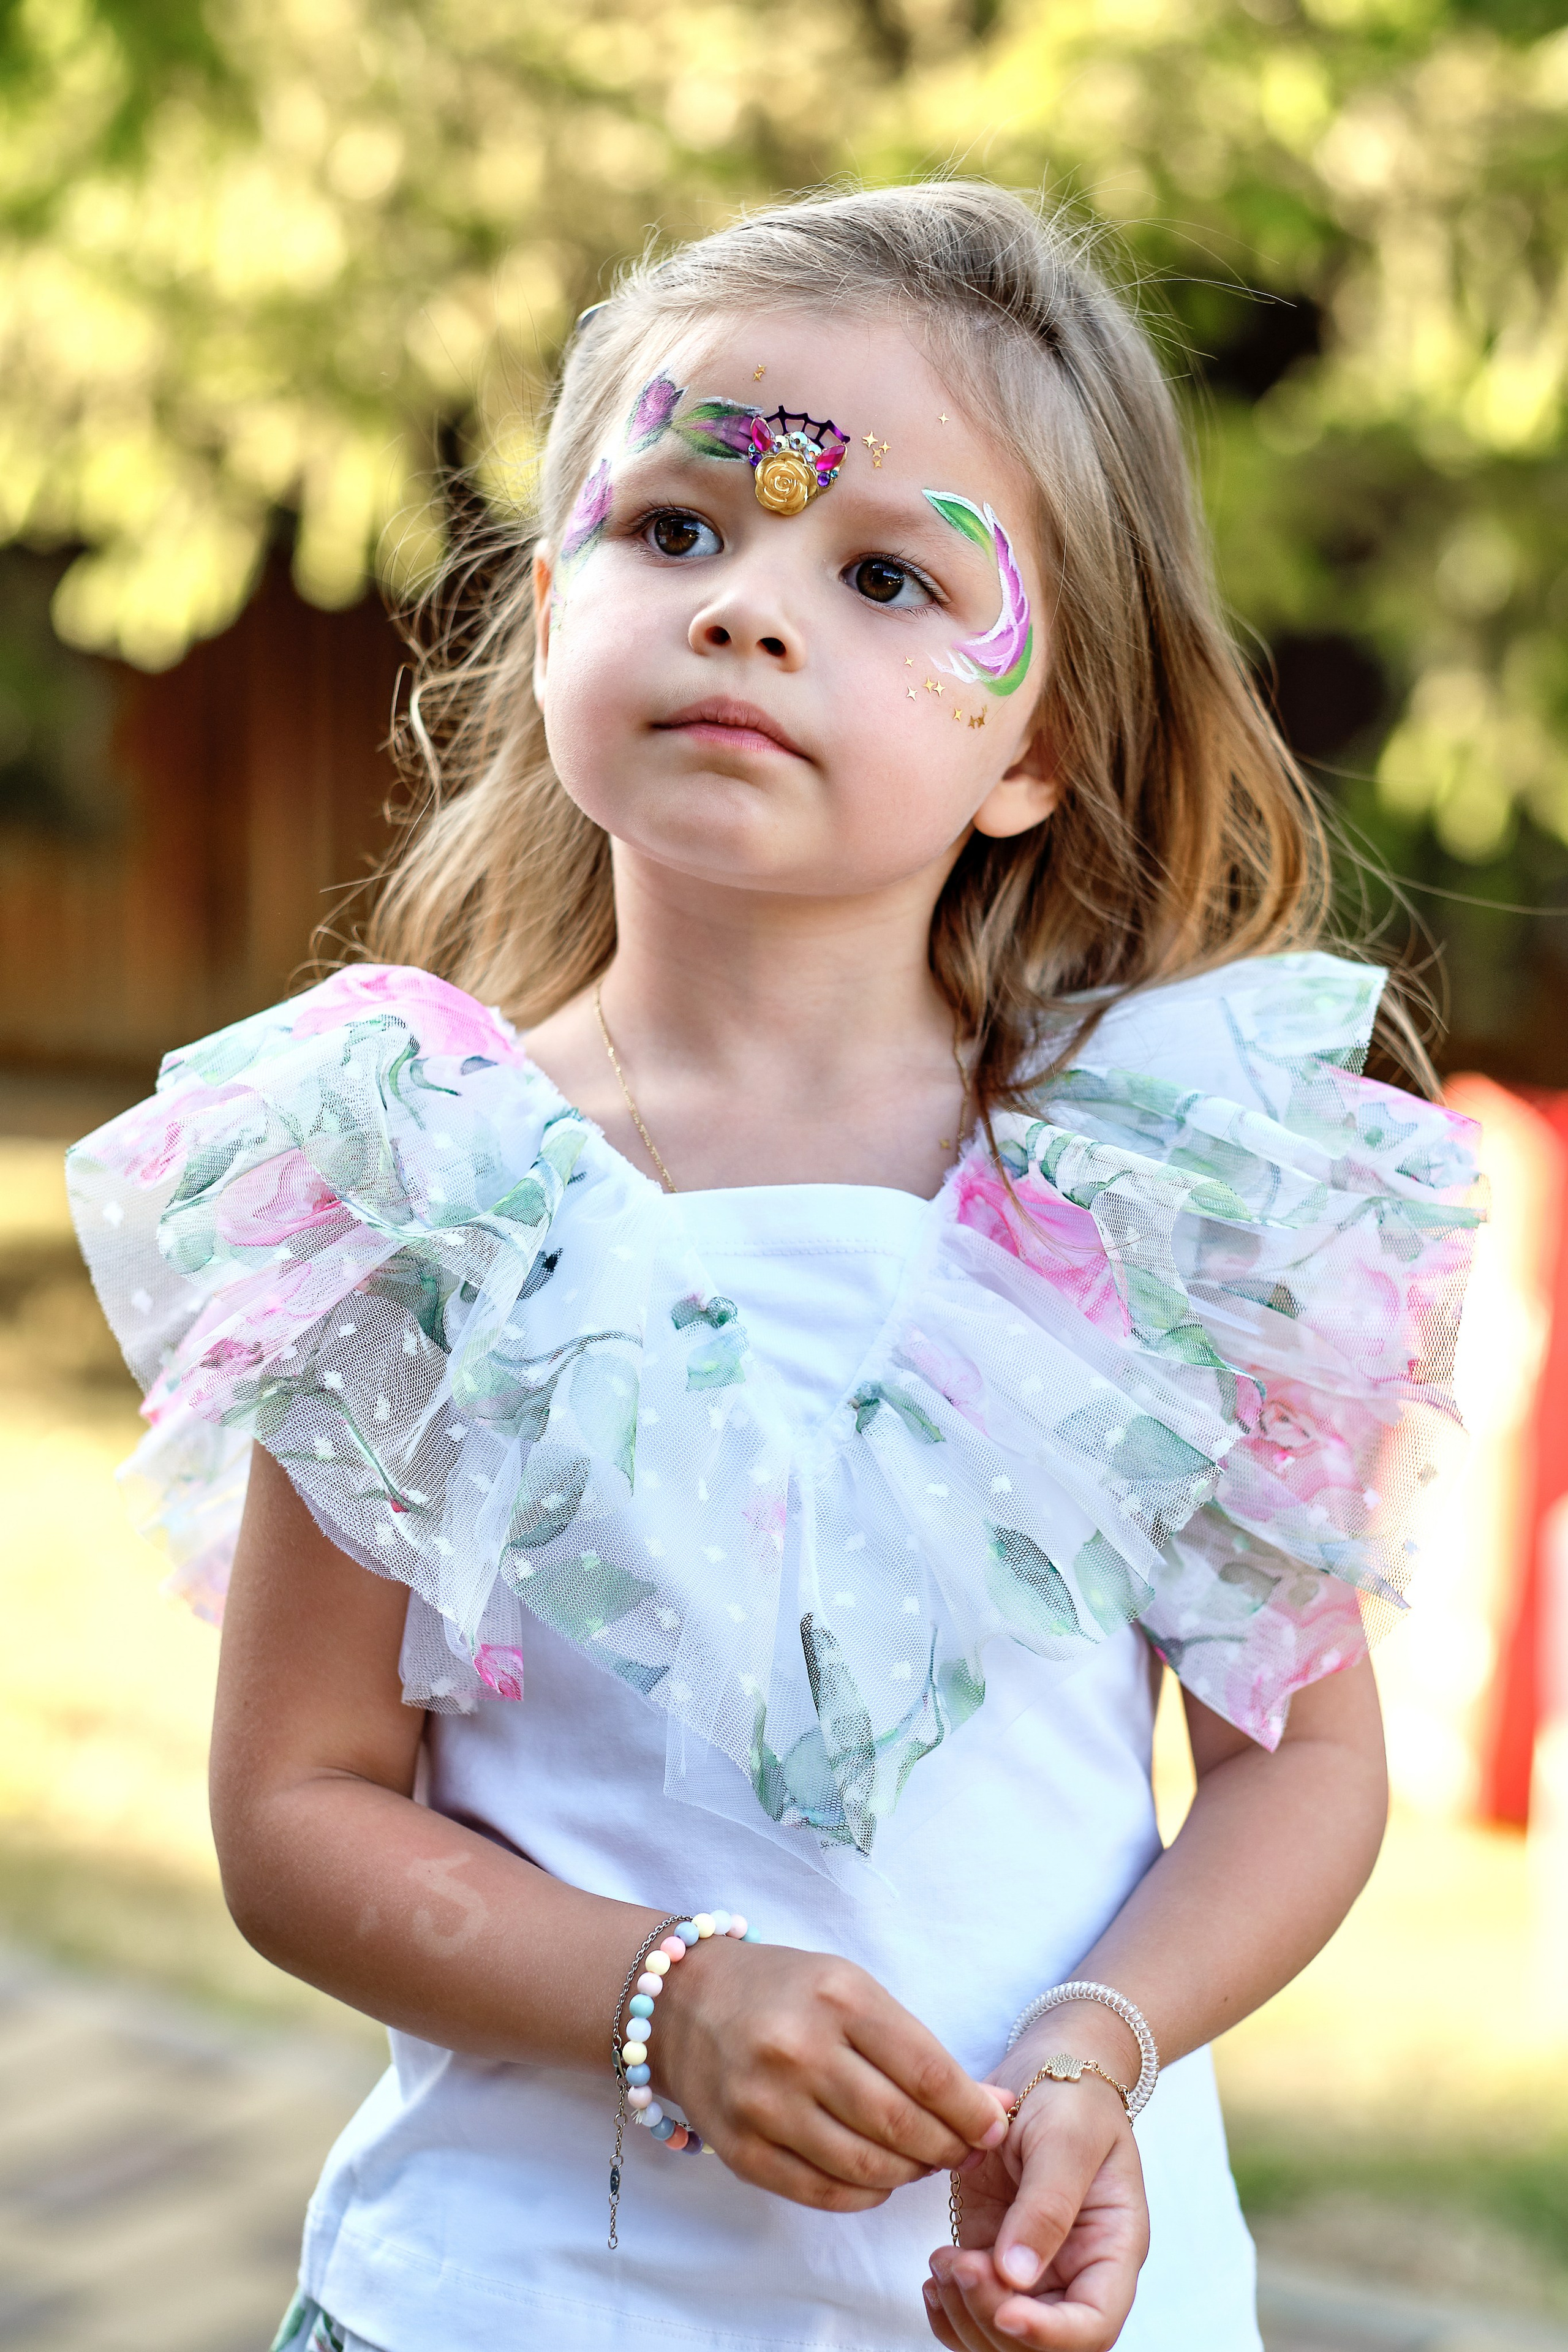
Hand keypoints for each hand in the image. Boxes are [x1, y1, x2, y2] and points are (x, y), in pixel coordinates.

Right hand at [651, 1937, 1010, 2211]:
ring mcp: (764, 2103)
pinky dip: (865, 2195)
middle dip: (947, 2148)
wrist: (683, 2004)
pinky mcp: (740, 2150)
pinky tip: (878, 2177)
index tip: (994, 2126)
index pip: (927, 2073)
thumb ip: (916, 2048)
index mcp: (838, 1997)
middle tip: (963, 2150)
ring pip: (866, 2168)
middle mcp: (798, 2049)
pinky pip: (822, 2193)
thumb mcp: (852, 1990)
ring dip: (910, 2174)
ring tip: (921, 2161)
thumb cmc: (786, 1992)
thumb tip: (991, 2108)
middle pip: (900, 2126)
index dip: (972, 2111)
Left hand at [923, 2058, 1147, 2348]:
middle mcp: (1076, 2273)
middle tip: (957, 2262)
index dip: (1051, 2335)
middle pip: (1042, 2344)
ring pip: (1001, 2340)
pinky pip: (973, 2314)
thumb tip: (1016, 2275)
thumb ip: (1046, 2204)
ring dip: (964, 2315)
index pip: (1094, 2325)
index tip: (1005, 2309)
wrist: (1044, 2070)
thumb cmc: (1071, 2096)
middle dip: (993, 2318)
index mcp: (1112, 2248)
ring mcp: (1033, 2271)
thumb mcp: (1066, 2137)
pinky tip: (934, 2274)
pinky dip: (948, 2312)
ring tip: (940, 2260)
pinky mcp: (993, 2259)